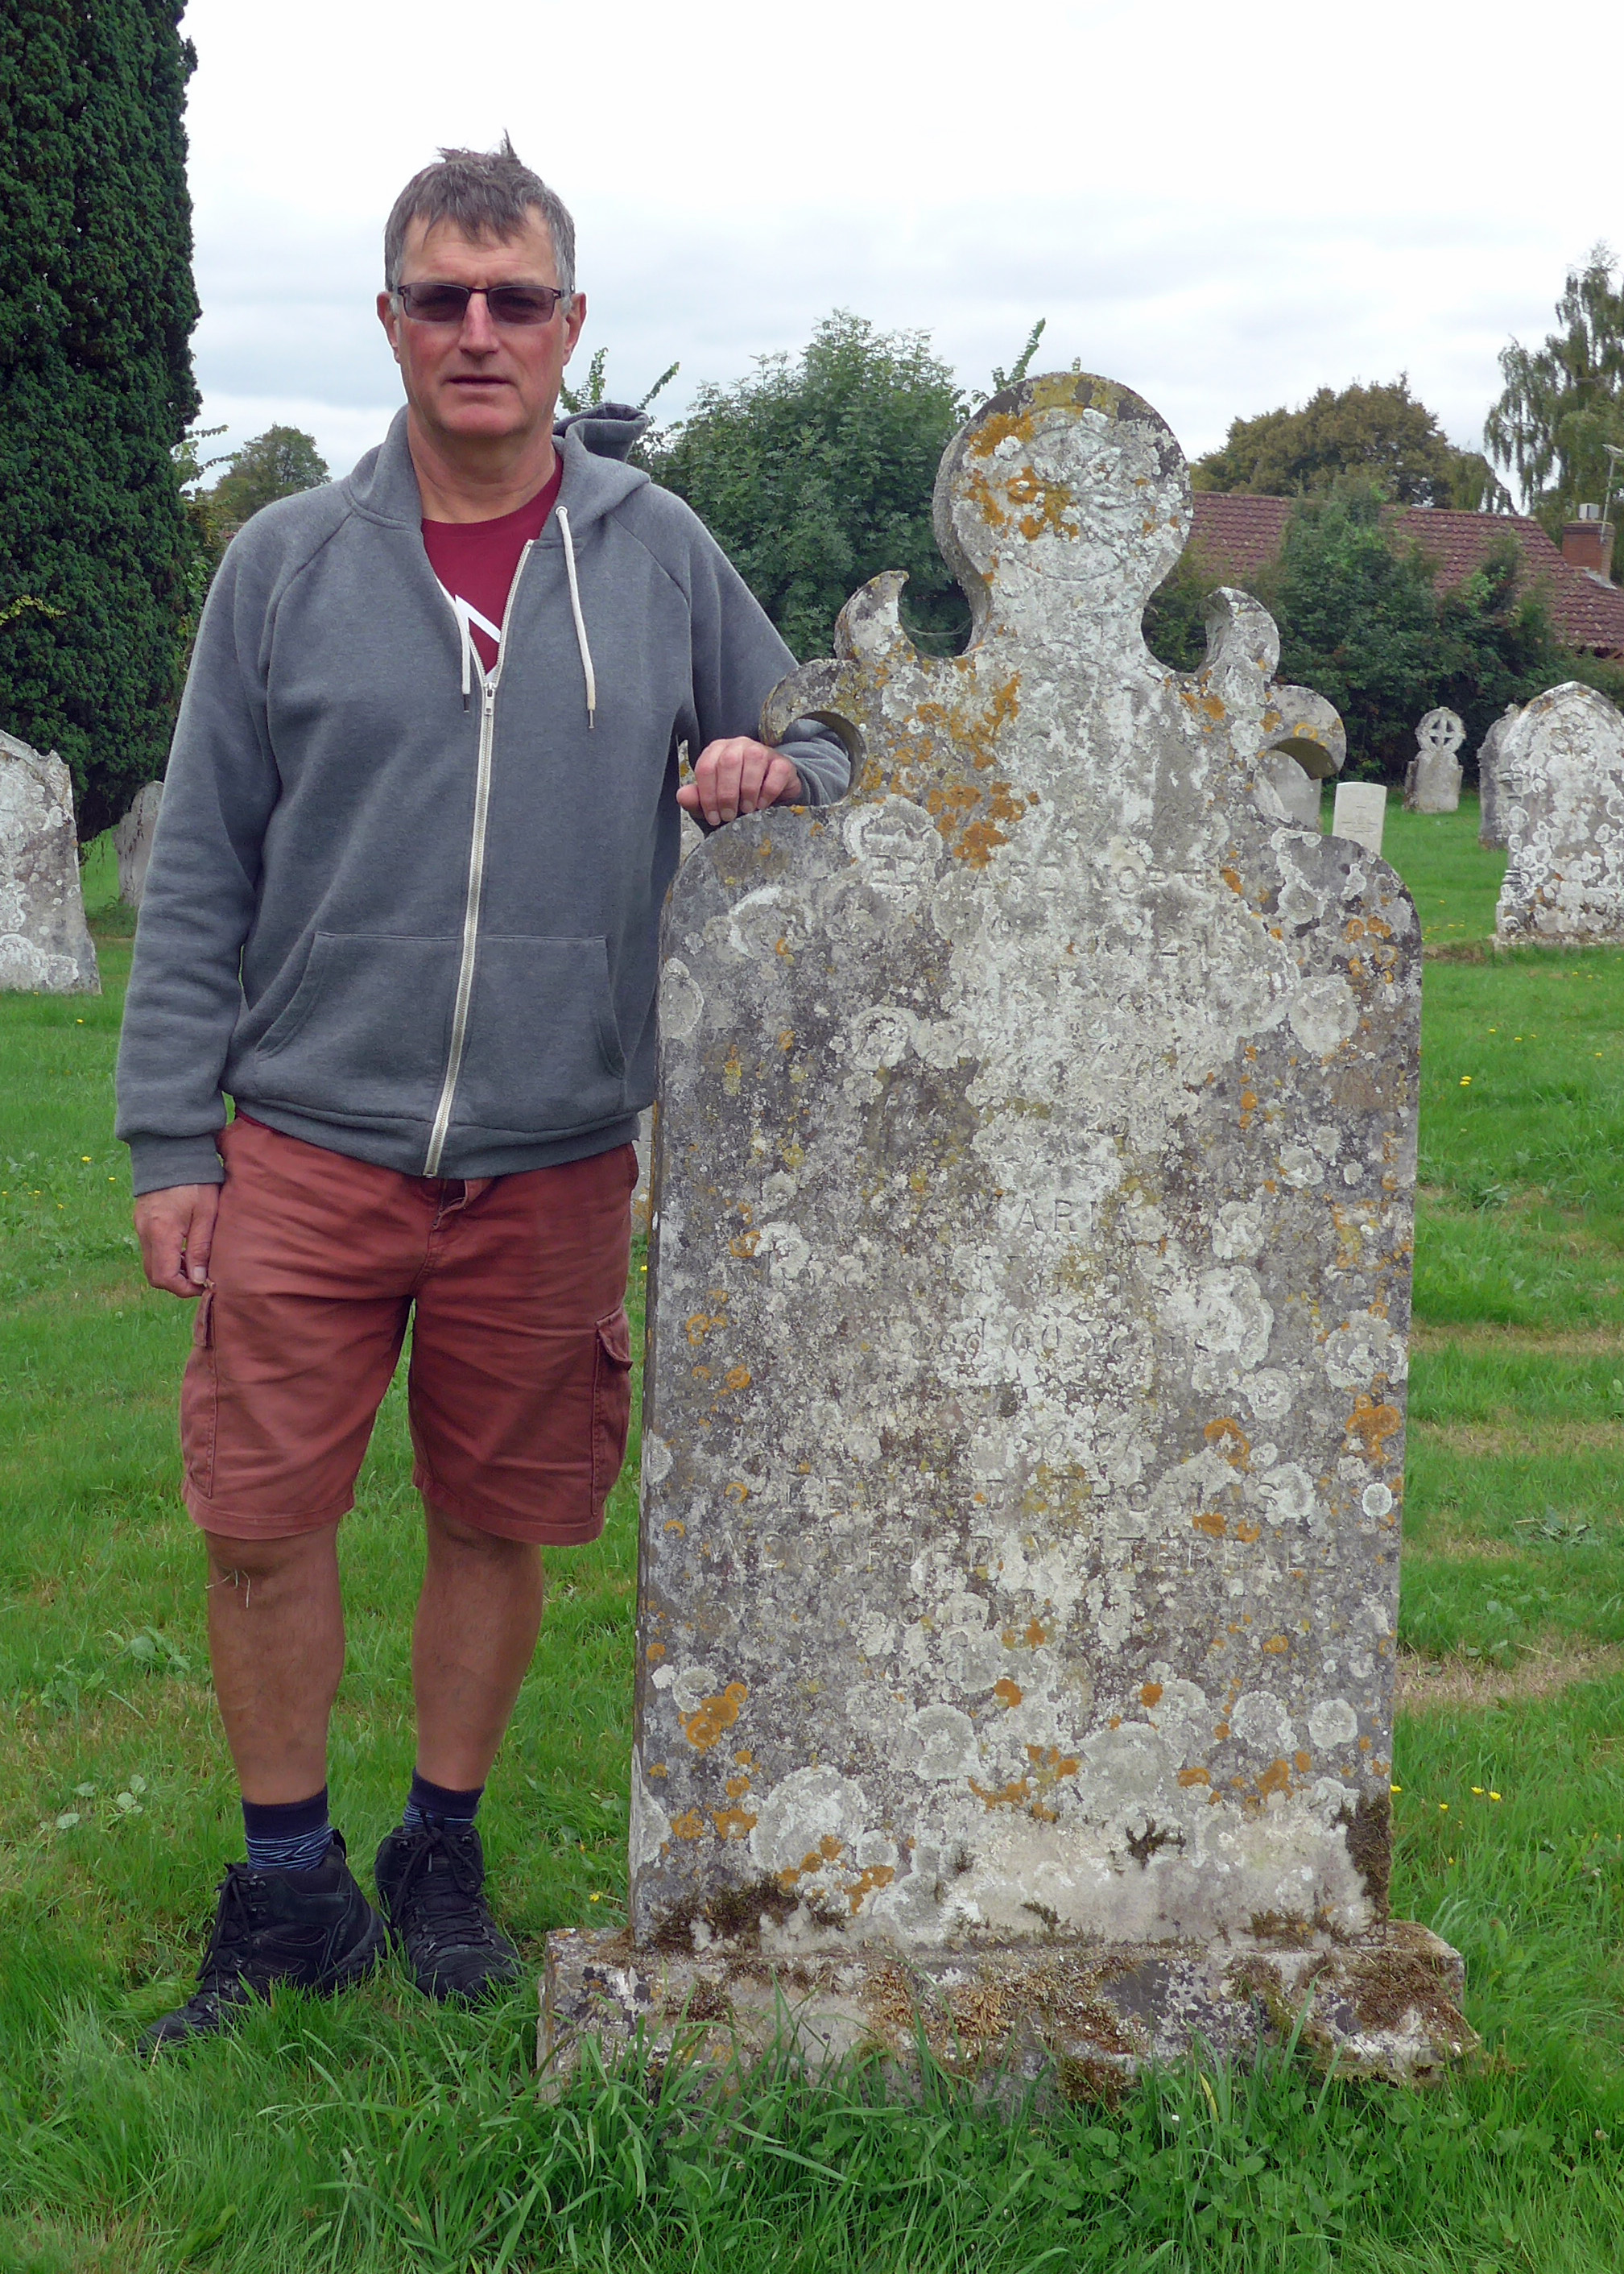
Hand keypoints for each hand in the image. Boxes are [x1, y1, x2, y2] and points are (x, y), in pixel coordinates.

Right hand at [134, 1183, 219, 1297]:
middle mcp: (144, 1233)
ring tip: (196, 1261)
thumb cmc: (195, 1181)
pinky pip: (150, 1249)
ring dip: (172, 1270)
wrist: (172, 1152)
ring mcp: (140, 1227)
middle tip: (200, 1276)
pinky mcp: (141, 1221)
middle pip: (154, 1275)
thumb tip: (198, 1279)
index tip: (203, 1285)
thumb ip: (200, 1248)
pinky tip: (185, 1247)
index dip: (184, 1289)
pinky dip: (166, 1256)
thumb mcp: (206, 1214)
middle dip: (177, 1283)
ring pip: (151, 1263)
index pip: (164, 1278)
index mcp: (161, 1233)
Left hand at [677, 738, 802, 826]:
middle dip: (727, 794)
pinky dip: (767, 792)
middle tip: (729, 816)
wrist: (769, 797)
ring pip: (753, 762)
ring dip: (748, 791)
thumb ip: (696, 799)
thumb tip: (682, 796)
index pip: (706, 767)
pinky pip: (775, 772)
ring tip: (746, 810)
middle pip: (728, 762)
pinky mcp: (782, 762)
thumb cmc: (738, 796)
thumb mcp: (714, 801)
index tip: (713, 817)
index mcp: (716, 751)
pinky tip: (762, 805)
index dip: (707, 795)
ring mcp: (761, 750)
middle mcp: (738, 745)